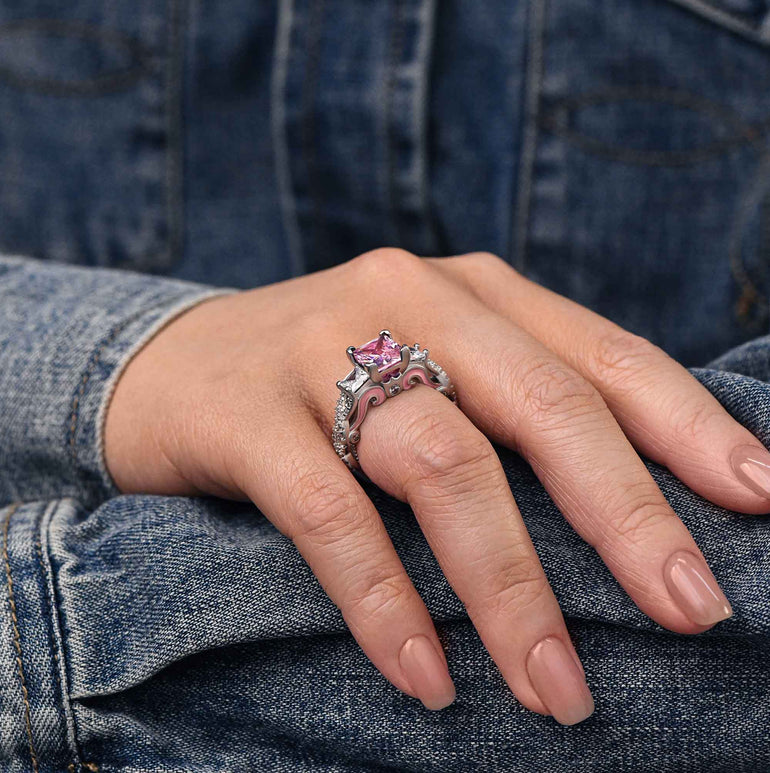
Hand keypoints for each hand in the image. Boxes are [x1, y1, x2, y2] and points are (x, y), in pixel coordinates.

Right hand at [105, 249, 767, 724]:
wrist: (169, 363)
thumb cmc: (324, 380)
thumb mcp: (426, 367)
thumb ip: (507, 410)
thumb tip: (621, 515)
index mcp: (471, 291)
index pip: (599, 355)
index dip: (686, 425)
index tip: (758, 500)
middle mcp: (408, 299)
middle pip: (540, 403)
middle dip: (624, 514)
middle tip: (693, 611)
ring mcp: (323, 348)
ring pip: (444, 464)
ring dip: (509, 588)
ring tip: (557, 690)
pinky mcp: (249, 411)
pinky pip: (331, 513)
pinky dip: (386, 601)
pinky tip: (426, 677)